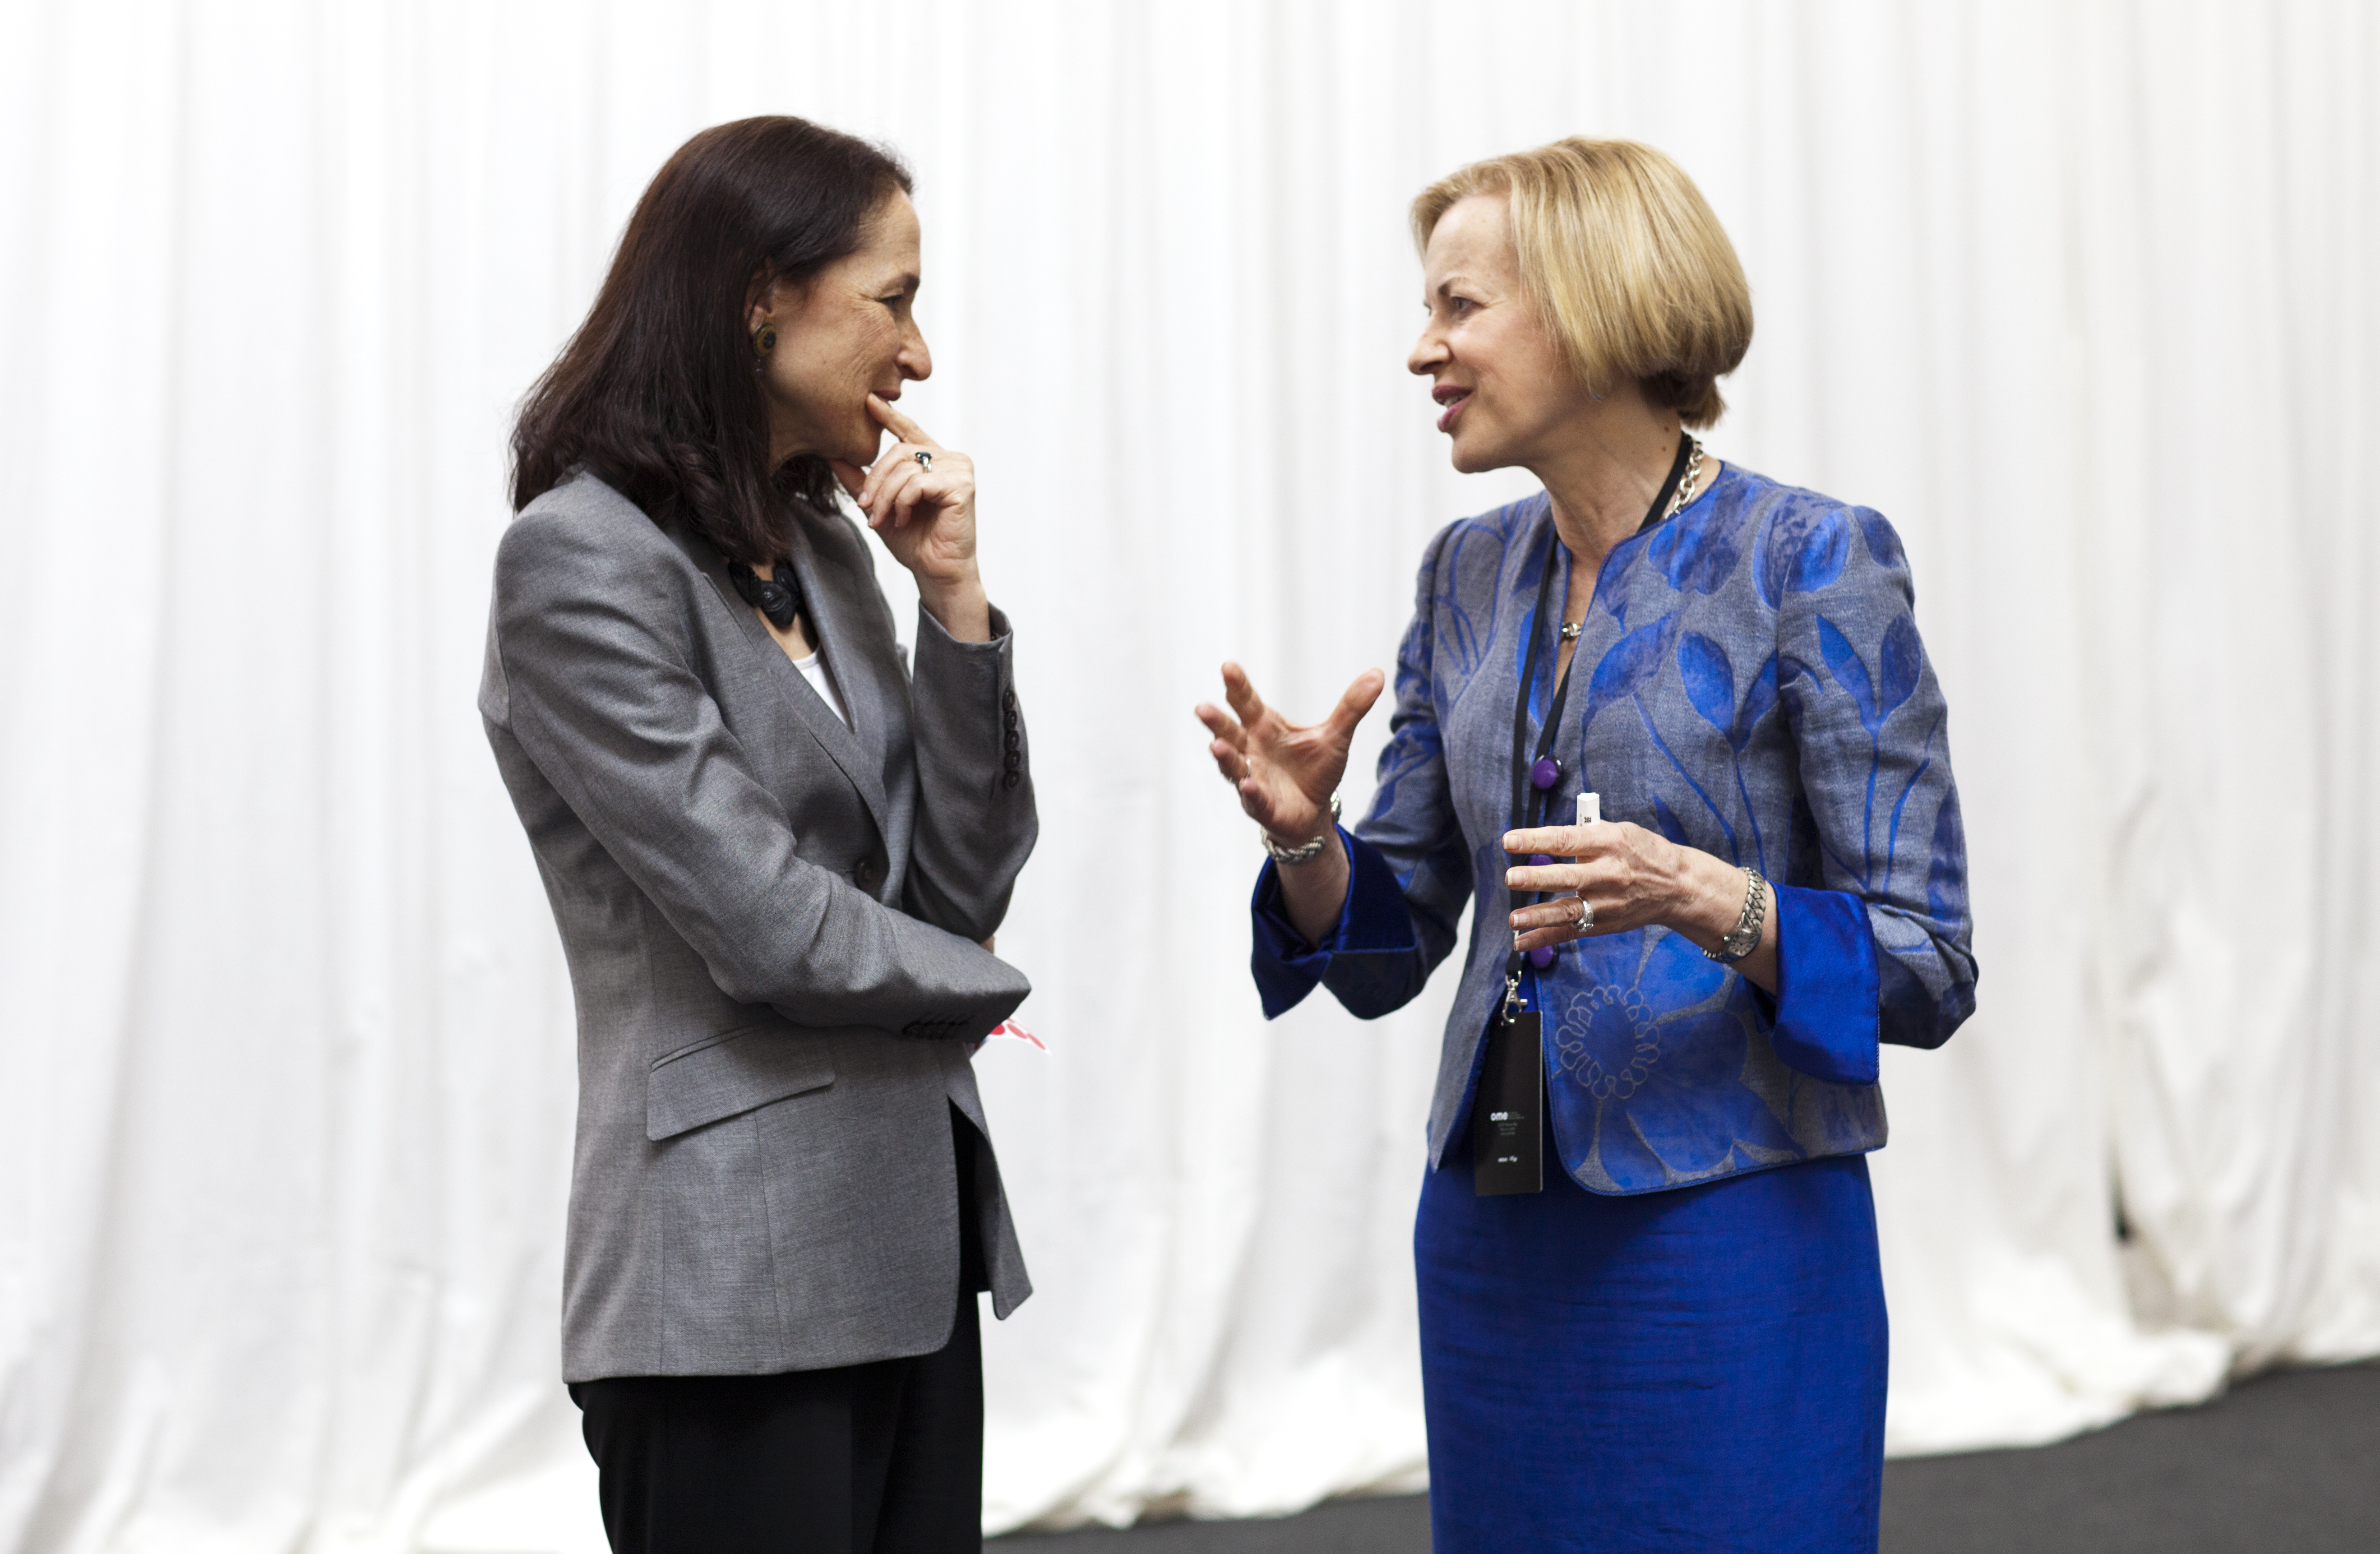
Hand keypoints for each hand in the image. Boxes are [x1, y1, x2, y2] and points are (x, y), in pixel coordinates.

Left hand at [829, 396, 984, 628]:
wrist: (935, 570)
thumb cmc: (914, 540)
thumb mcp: (878, 504)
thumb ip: (858, 478)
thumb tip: (830, 453)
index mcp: (933, 460)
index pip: (909, 431)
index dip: (889, 416)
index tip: (868, 401)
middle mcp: (949, 459)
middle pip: (899, 451)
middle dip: (876, 480)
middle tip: (864, 505)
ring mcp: (959, 470)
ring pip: (906, 468)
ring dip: (886, 496)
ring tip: (882, 518)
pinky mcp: (963, 485)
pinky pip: (919, 483)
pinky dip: (904, 502)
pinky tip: (904, 519)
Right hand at [1195, 662, 1383, 845]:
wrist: (1313, 811)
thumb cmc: (1314, 769)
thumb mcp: (1335, 736)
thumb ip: (1351, 707)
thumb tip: (1378, 673)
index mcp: (1264, 728)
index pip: (1247, 703)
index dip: (1237, 687)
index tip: (1228, 667)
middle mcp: (1251, 751)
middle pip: (1229, 732)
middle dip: (1216, 721)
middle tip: (1202, 708)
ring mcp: (1252, 778)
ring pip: (1232, 765)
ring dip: (1223, 756)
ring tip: (1215, 745)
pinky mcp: (1262, 805)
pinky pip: (1253, 799)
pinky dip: (1250, 792)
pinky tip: (1248, 785)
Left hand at [1501, 818, 1697, 951]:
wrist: (1677, 887)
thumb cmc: (1642, 853)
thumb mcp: (1620, 831)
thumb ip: (1585, 835)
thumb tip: (1545, 838)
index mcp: (1608, 842)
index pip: (1566, 840)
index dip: (1536, 840)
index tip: (1509, 841)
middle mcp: (1607, 874)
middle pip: (1567, 877)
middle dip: (1537, 878)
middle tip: (1512, 877)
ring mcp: (1606, 903)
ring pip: (1568, 910)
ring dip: (1538, 916)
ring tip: (1514, 919)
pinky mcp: (1603, 923)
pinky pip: (1570, 932)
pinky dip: (1544, 938)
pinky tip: (1521, 941)